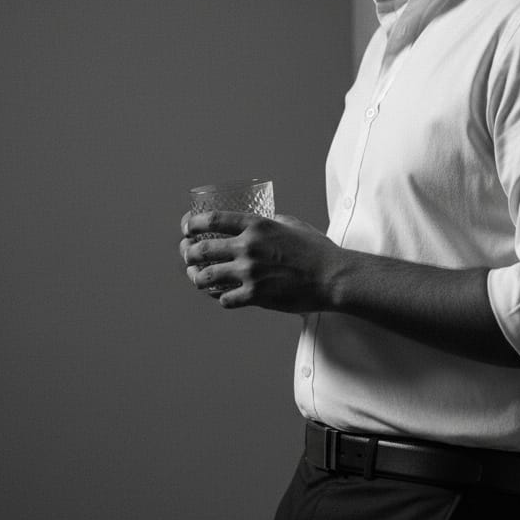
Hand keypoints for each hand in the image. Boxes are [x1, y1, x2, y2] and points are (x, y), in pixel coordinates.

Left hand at [179, 210, 341, 312]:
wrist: (332, 276)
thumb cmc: (316, 250)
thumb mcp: (292, 224)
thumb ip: (272, 222)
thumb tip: (261, 223)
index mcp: (256, 225)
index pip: (211, 219)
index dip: (192, 224)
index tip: (187, 228)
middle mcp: (248, 247)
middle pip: (201, 250)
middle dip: (188, 253)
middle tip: (188, 256)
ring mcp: (249, 273)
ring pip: (205, 277)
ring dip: (197, 278)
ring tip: (198, 278)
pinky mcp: (255, 295)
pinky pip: (224, 299)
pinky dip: (221, 297)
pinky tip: (224, 295)